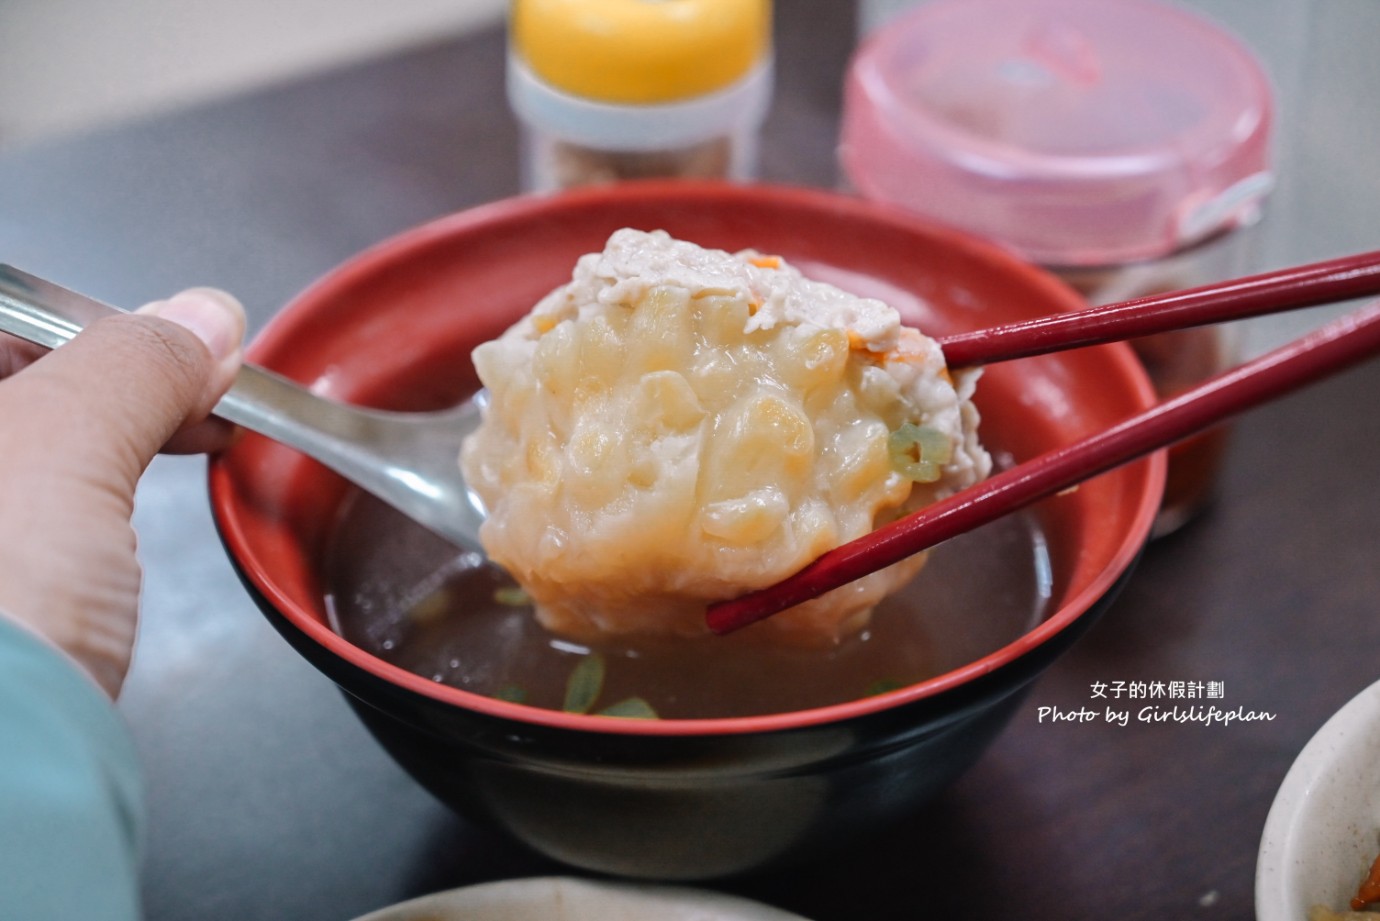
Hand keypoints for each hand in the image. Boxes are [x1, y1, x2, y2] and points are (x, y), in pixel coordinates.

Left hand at [0, 289, 245, 697]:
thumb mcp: (62, 449)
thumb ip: (133, 364)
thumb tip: (199, 318)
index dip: (77, 319)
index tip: (166, 339)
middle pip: (8, 392)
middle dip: (105, 378)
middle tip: (194, 385)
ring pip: (22, 455)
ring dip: (105, 432)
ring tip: (193, 436)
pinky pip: (26, 518)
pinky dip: (83, 496)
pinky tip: (136, 503)